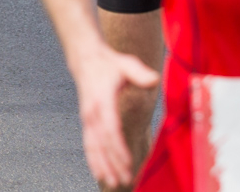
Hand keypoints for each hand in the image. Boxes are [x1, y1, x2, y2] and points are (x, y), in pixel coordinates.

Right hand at [73, 44, 161, 188]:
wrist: (85, 60)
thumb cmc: (109, 64)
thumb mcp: (125, 63)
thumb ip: (139, 73)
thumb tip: (154, 79)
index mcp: (102, 100)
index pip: (110, 128)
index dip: (118, 147)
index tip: (128, 163)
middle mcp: (92, 112)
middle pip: (102, 143)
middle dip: (113, 163)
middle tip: (125, 180)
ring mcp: (88, 119)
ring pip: (93, 147)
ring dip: (103, 166)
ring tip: (113, 184)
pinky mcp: (88, 124)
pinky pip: (89, 145)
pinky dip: (94, 161)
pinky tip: (101, 174)